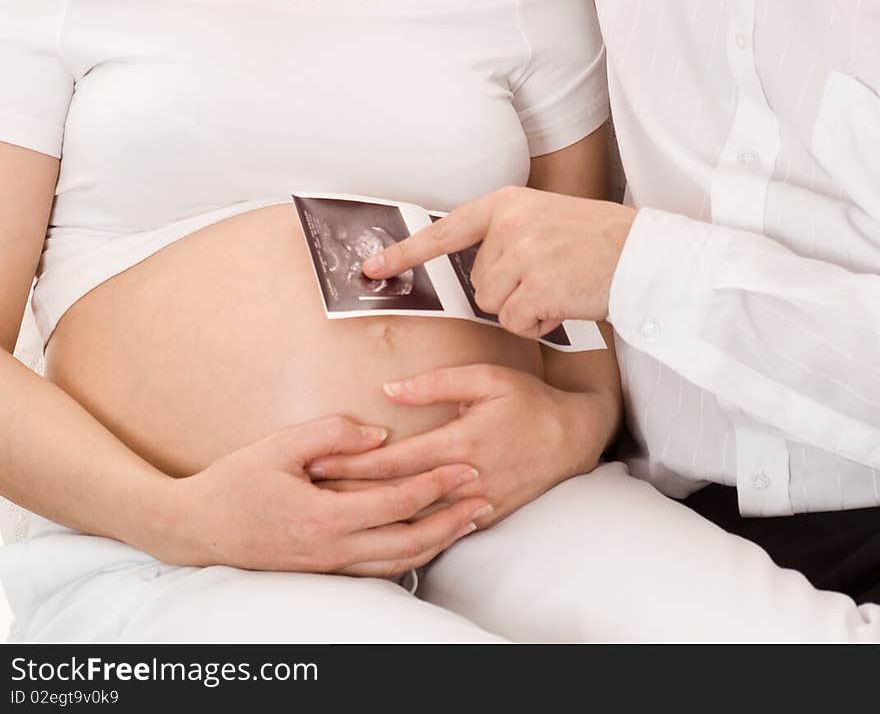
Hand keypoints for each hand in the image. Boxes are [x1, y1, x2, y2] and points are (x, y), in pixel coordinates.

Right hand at [151, 415, 488, 577]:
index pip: (395, 502)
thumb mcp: (280, 445)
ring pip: (396, 562)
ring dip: (436, 541)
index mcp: (323, 516)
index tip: (465, 466)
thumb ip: (332, 434)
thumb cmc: (235, 482)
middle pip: (407, 542)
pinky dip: (408, 556)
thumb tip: (379, 434)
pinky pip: (376, 571)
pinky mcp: (322, 571)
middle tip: (483, 497)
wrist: (196, 528)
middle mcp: (331, 549)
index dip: (434, 485)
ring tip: (467, 520)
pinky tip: (424, 541)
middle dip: (450, 520)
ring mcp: (327, 566)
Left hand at [306, 366, 616, 525]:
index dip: (354, 463)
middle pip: (397, 494)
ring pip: (414, 518)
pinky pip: (438, 528)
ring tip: (334, 510)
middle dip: (352, 494)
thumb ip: (435, 383)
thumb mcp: (484, 378)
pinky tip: (379, 524)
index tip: (319, 461)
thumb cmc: (526, 400)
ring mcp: (475, 503)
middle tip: (311, 492)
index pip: (396, 460)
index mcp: (461, 442)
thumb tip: (388, 389)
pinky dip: (405, 527)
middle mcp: (465, 479)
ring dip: (374, 514)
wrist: (572, 437)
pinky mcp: (484, 516)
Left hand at [362, 186, 637, 335]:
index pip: (444, 231)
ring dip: (523, 310)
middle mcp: (510, 225)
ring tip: (559, 289)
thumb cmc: (598, 243)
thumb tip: (474, 273)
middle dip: (507, 291)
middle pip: (477, 282)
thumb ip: (507, 237)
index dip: (404, 253)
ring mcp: (524, 255)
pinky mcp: (539, 286)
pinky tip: (564, 306)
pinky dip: (537, 325)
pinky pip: (516, 324)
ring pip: (493, 306)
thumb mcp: (545, 220)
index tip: (370, 269)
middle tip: (549, 278)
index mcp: (507, 204)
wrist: (645, 254)